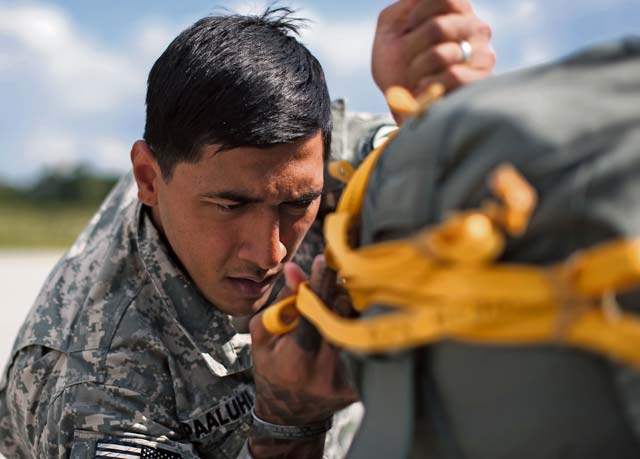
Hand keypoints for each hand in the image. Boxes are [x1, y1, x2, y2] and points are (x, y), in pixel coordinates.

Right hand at [248, 257, 356, 456]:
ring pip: (346, 332)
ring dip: (337, 317)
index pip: (314, 311)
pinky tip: (328, 348)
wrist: (287, 418)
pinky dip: (340, 341)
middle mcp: (321, 371)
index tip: (325, 261)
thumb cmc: (270, 372)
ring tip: (323, 319)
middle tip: (327, 284)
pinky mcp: (353, 387)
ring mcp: (340, 381)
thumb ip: (281, 304)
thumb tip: (296, 270)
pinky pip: (350, 351)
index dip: (321, 283)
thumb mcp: (263, 338)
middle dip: (334, 295)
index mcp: (295, 358)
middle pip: (338, 317)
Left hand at [372, 0, 494, 97]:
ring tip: (416, 78)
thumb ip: (406, 4)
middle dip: (412, 47)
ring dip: (417, 70)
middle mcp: (477, 29)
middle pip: (439, 27)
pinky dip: (427, 86)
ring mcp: (484, 55)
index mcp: (458, 11)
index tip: (408, 29)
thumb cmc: (396, 64)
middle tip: (409, 60)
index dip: (418, 15)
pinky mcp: (481, 82)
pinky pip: (453, 77)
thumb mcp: (391, 28)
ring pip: (442, 54)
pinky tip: (423, 90)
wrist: (401, 104)